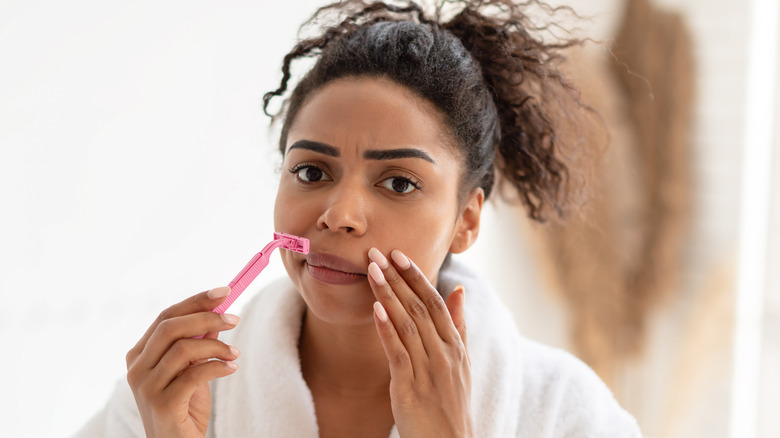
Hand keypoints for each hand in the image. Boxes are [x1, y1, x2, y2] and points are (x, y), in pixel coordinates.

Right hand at [125, 287, 240, 437]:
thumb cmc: (184, 406)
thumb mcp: (190, 368)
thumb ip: (197, 341)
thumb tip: (218, 310)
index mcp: (140, 354)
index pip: (166, 316)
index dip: (195, 301)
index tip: (224, 291)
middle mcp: (136, 368)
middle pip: (171, 327)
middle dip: (207, 317)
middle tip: (235, 319)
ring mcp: (146, 387)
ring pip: (183, 348)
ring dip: (216, 346)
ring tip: (235, 353)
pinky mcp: (162, 404)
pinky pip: (194, 374)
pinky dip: (217, 367)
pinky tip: (231, 368)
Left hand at [367, 248, 472, 437]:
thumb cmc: (452, 402)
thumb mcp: (462, 361)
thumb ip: (457, 325)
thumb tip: (458, 289)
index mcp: (456, 345)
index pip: (435, 301)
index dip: (416, 276)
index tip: (398, 254)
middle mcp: (445, 353)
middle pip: (418, 307)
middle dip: (396, 277)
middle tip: (376, 253)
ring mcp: (429, 370)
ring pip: (407, 323)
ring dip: (387, 294)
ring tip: (371, 270)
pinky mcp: (411, 387)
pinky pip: (398, 353)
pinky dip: (387, 329)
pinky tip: (376, 310)